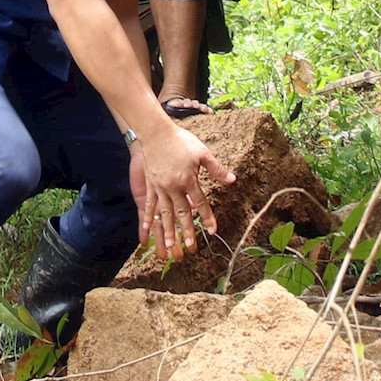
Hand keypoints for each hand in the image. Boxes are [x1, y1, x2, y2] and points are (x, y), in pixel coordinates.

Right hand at [128, 120, 233, 260]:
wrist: (155, 133)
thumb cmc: (180, 141)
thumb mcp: (202, 152)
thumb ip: (216, 169)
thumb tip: (232, 179)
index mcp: (188, 179)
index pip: (201, 203)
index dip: (207, 217)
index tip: (212, 231)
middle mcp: (174, 187)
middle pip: (182, 213)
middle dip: (187, 231)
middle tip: (191, 247)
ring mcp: (160, 188)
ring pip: (165, 213)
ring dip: (169, 230)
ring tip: (171, 245)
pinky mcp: (151, 186)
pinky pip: (150, 205)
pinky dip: (149, 218)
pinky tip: (148, 230)